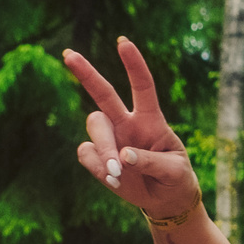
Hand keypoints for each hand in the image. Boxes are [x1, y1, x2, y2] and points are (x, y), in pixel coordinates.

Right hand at [66, 39, 204, 222]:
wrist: (165, 200)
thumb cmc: (175, 178)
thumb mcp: (174, 171)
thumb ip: (151, 162)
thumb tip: (123, 156)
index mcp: (151, 120)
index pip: (142, 86)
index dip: (133, 64)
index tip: (123, 43)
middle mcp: (127, 123)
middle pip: (103, 93)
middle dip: (86, 72)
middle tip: (68, 54)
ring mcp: (111, 139)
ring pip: (94, 126)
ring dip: (103, 147)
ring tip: (117, 173)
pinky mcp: (97, 158)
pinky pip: (87, 155)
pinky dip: (99, 168)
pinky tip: (115, 180)